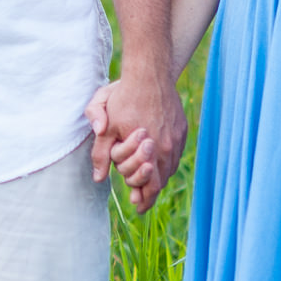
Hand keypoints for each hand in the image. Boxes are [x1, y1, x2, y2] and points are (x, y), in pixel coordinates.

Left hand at [87, 71, 187, 212]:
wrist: (150, 73)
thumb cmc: (124, 97)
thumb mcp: (106, 124)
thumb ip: (101, 153)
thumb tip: (98, 177)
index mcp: (150, 151)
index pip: (151, 186)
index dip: (145, 200)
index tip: (137, 206)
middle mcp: (168, 148)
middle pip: (162, 180)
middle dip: (150, 191)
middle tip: (140, 199)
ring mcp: (177, 138)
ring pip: (170, 167)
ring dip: (159, 175)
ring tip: (147, 181)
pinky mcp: (181, 128)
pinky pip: (176, 153)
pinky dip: (166, 161)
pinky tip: (157, 160)